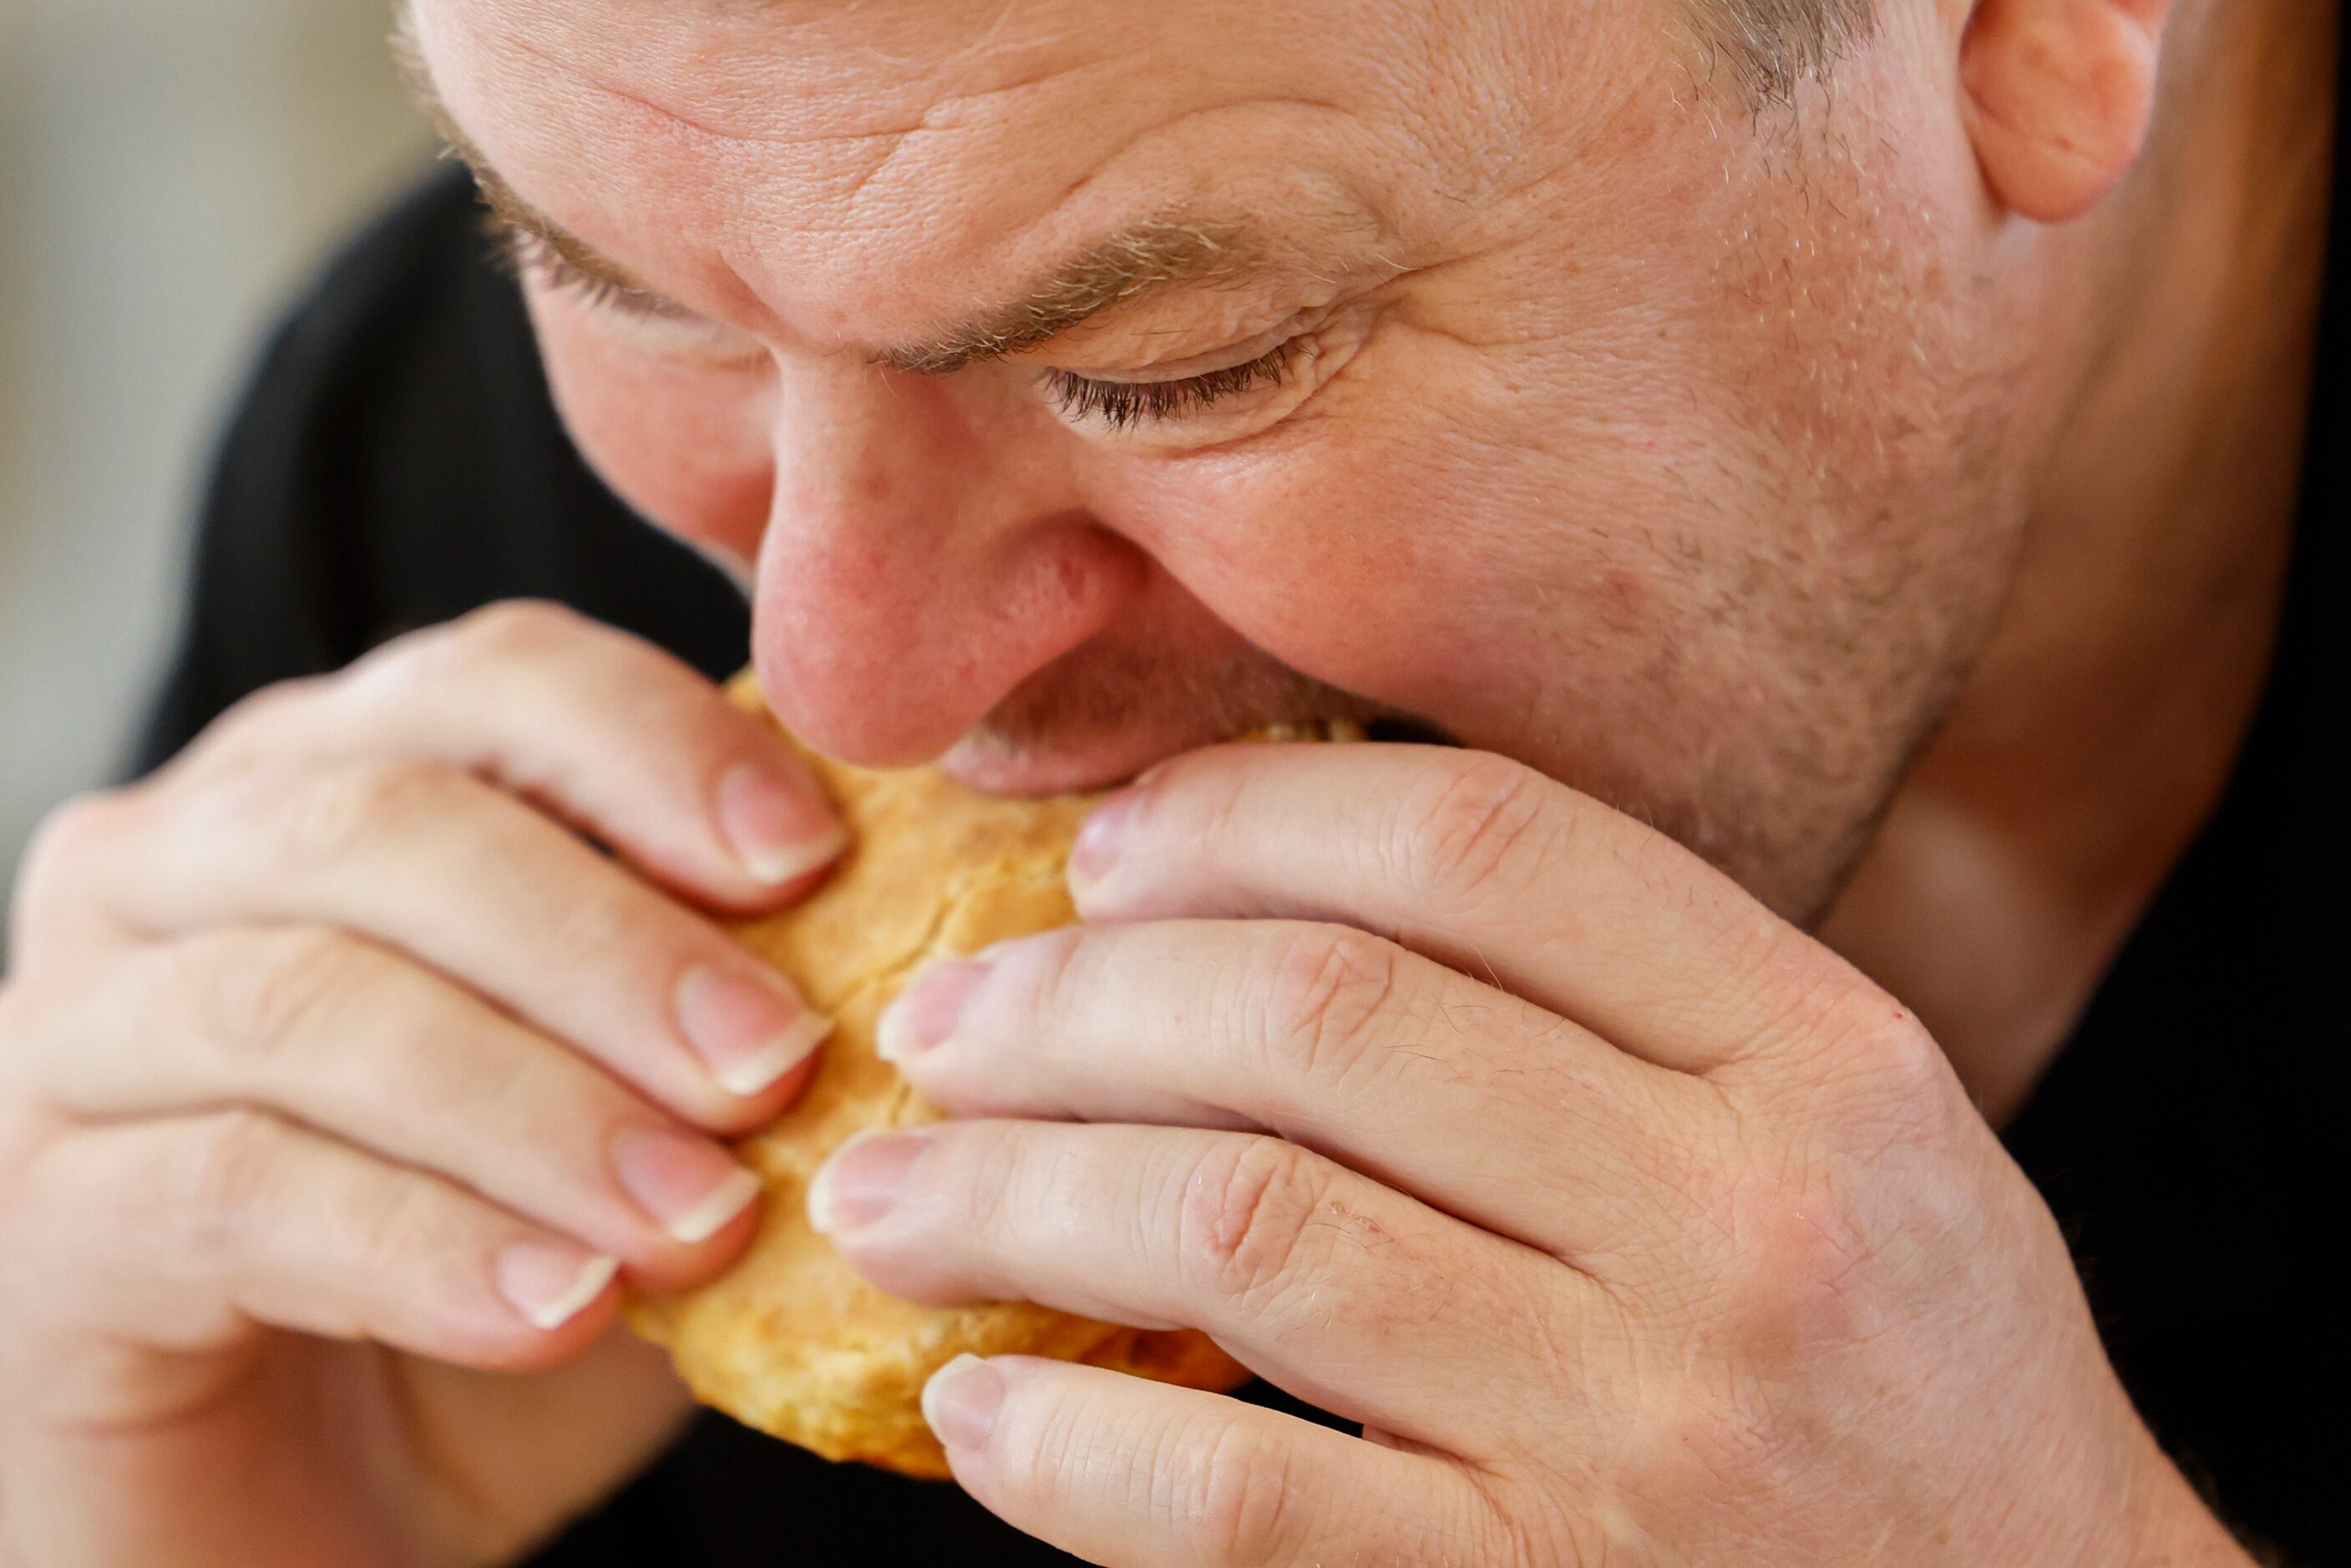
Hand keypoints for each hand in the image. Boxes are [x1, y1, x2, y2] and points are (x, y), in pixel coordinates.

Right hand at [0, 603, 842, 1567]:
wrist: (315, 1503)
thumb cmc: (501, 1261)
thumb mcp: (645, 1105)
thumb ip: (734, 995)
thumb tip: (935, 920)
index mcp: (330, 782)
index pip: (488, 680)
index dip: (653, 742)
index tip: (814, 853)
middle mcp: (174, 868)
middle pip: (386, 819)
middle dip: (611, 936)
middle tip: (778, 1058)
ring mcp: (73, 1037)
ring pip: (306, 1000)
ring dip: (538, 1103)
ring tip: (702, 1214)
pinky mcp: (38, 1222)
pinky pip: (229, 1191)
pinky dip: (424, 1243)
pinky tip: (566, 1302)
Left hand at [815, 744, 2250, 1565]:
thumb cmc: (1903, 1361)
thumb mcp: (1834, 1131)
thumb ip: (1606, 1004)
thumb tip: (1242, 901)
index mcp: (1817, 1052)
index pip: (1480, 843)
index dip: (1239, 818)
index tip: (1097, 854)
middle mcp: (1742, 1219)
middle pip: (1324, 1020)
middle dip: (1072, 1004)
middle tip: (938, 1022)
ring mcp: (1645, 1429)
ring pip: (1249, 1236)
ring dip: (1015, 1202)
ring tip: (888, 1195)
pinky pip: (1249, 1511)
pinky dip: (1076, 1455)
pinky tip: (976, 1412)